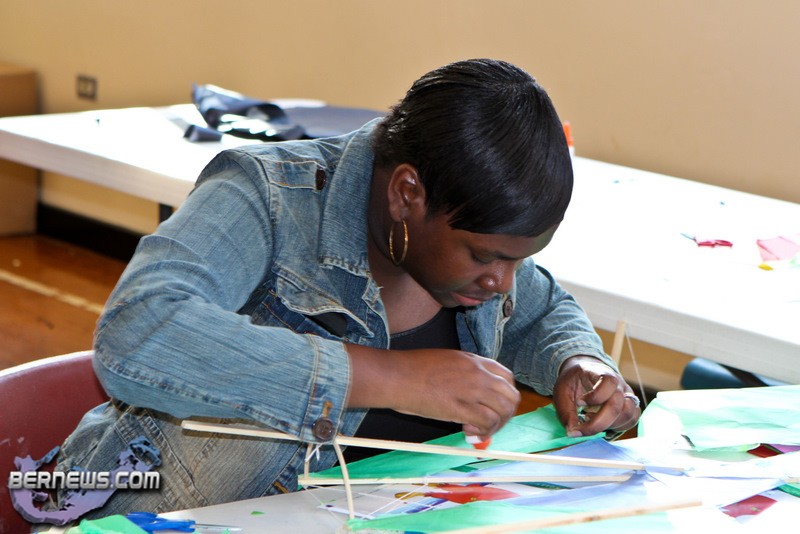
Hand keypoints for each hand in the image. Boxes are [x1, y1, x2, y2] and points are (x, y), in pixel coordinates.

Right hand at [347, 346, 520, 436]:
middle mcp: (477, 372)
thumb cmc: (411, 369)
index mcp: (473, 359)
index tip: (494, 406)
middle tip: (490, 423)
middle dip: (505, 413)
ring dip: (496, 425)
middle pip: (510, 395)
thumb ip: (462, 374)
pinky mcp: (461, 407)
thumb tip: (470, 394)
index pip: (506, 377)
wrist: (395, 376)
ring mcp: (471, 388)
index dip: (505, 394)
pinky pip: (488, 422)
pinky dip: (484, 432)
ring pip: (503, 409)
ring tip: (478, 430)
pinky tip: (469, 433)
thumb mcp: (445, 361)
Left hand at [553, 355, 640, 437]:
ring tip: (590, 420)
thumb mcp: (562, 391)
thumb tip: (573, 431)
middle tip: (580, 426)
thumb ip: (565, 411)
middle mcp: (619, 384)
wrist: (583, 374)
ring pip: (628, 415)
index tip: (579, 403)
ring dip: (609, 425)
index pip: (609, 382)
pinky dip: (617, 428)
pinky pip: (631, 420)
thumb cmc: (573, 382)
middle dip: (598, 422)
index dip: (595, 397)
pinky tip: (601, 425)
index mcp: (602, 373)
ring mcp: (627, 395)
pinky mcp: (630, 406)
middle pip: (617, 405)